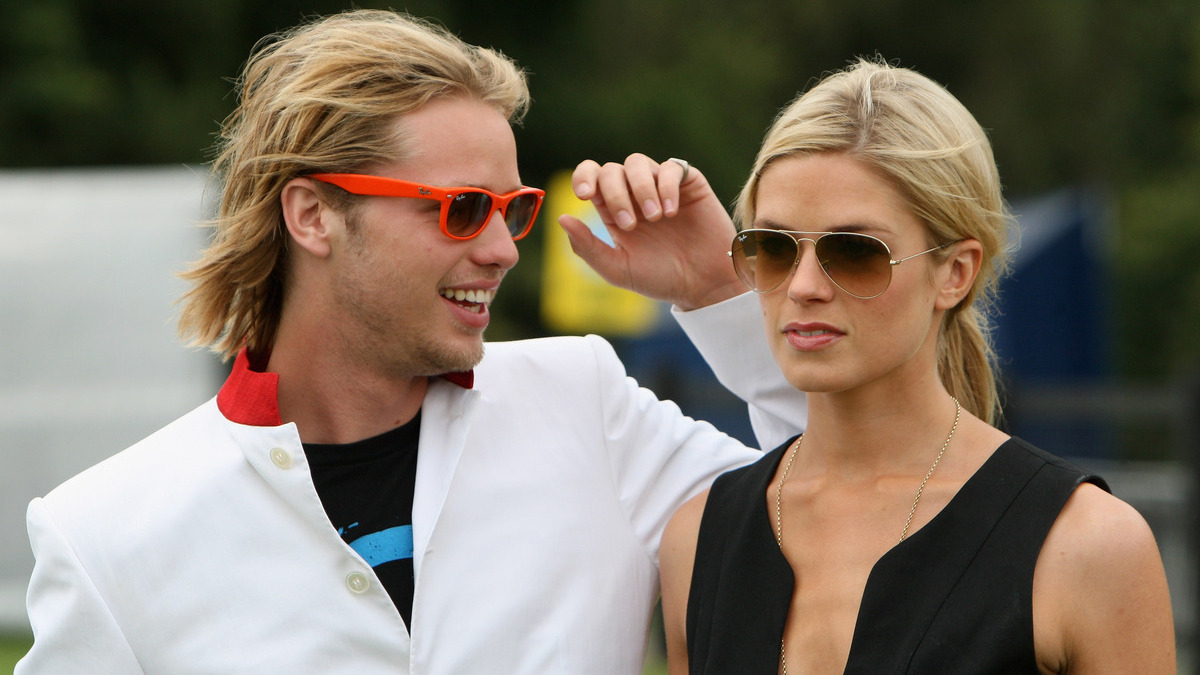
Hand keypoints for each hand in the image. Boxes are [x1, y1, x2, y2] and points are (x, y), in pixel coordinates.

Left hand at [557, 153, 745, 310]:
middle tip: (629, 225)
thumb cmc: (660, 278)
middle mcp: (633, 194)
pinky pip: (671, 167)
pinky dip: (667, 186)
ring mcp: (660, 186)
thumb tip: (561, 218)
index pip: (591, 177)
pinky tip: (672, 212)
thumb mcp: (618, 268)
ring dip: (641, 189)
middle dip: (615, 194)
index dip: (583, 177)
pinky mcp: (688, 184)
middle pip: (612, 170)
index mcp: (612, 210)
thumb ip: (588, 247)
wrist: (703, 284)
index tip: (584, 194)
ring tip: (655, 218)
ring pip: (638, 163)